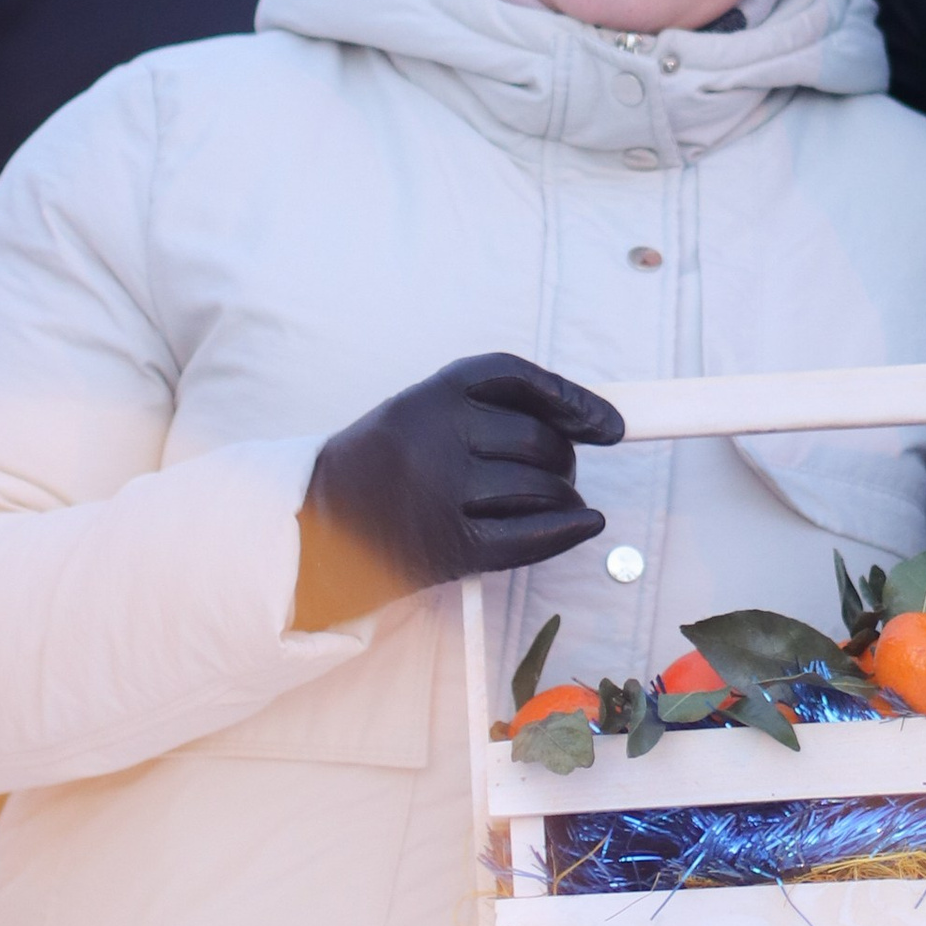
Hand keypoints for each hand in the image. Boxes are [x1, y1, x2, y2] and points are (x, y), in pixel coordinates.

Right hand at [302, 353, 623, 610]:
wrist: (316, 528)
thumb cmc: (386, 465)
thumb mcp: (422, 411)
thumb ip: (490, 408)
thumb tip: (589, 420)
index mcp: (432, 393)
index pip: (520, 379)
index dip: (573, 399)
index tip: (609, 423)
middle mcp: (437, 436)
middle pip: (540, 440)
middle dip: (562, 459)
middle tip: (554, 471)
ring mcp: (443, 492)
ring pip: (541, 488)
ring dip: (561, 497)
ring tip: (546, 500)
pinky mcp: (449, 546)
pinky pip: (531, 536)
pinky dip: (568, 529)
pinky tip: (585, 523)